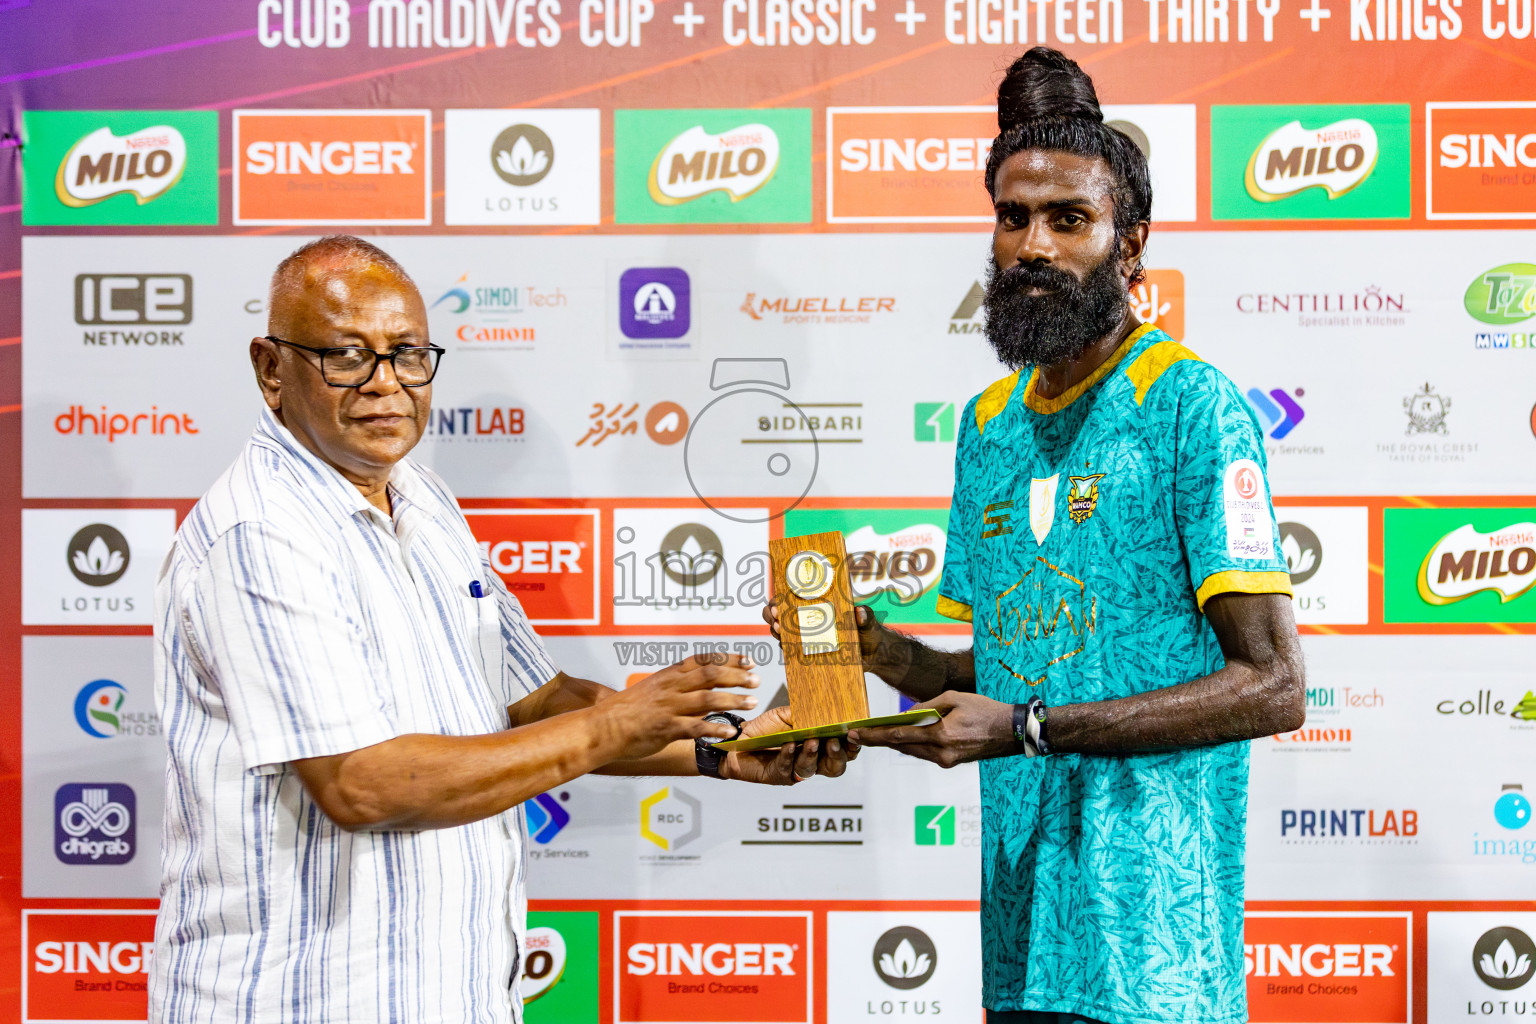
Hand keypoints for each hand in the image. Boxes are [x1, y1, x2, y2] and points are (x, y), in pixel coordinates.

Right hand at [597, 653, 757, 761]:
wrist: (602, 727)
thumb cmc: (626, 710)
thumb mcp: (652, 688)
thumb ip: (676, 685)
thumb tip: (701, 684)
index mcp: (669, 675)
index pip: (703, 660)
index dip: (728, 659)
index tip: (749, 660)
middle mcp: (671, 687)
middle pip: (710, 675)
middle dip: (737, 676)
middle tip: (757, 679)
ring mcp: (669, 707)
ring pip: (707, 699)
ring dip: (733, 700)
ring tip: (752, 702)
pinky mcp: (666, 729)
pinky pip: (696, 727)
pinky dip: (715, 729)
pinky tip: (731, 732)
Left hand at [721, 706, 860, 785]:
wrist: (737, 738)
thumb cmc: (764, 728)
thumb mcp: (787, 716)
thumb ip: (806, 714)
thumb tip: (824, 708)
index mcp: (818, 745)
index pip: (843, 750)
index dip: (852, 745)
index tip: (854, 733)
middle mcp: (810, 760)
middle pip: (835, 767)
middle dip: (838, 755)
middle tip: (834, 742)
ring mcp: (795, 770)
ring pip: (811, 769)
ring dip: (813, 755)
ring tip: (811, 741)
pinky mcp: (778, 776)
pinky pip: (787, 769)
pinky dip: (788, 756)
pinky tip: (788, 745)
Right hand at [762, 600, 904, 676]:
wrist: (874, 655)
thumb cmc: (871, 632)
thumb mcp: (869, 621)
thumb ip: (866, 616)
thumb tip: (860, 612)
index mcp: (821, 603)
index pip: (794, 593)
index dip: (781, 595)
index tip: (778, 602)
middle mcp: (810, 616)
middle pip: (780, 610)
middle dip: (772, 612)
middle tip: (776, 617)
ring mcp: (808, 633)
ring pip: (781, 628)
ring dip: (775, 628)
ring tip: (779, 631)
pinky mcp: (809, 649)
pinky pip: (790, 646)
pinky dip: (783, 645)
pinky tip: (784, 645)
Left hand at [849, 691, 1014, 767]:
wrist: (1011, 732)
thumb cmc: (985, 710)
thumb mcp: (955, 698)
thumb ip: (928, 706)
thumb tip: (906, 715)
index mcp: (942, 735)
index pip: (899, 736)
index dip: (874, 736)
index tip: (855, 733)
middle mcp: (942, 753)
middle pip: (901, 747)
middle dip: (879, 740)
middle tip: (857, 734)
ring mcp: (946, 761)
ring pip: (912, 752)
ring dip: (894, 744)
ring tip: (874, 735)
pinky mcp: (951, 762)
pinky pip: (924, 753)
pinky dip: (912, 745)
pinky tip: (902, 738)